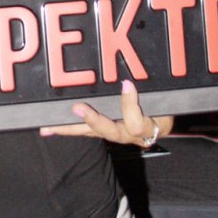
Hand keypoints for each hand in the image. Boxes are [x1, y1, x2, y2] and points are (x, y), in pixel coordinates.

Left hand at [40, 80, 171, 149]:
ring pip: (92, 133)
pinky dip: (70, 128)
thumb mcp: (167, 103)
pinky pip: (88, 131)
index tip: (127, 84)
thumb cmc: (165, 110)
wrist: (163, 127)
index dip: (129, 104)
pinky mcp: (105, 132)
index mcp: (145, 127)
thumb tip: (129, 81)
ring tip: (50, 126)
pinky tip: (52, 127)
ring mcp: (116, 134)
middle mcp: (128, 135)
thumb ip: (152, 93)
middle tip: (78, 108)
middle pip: (108, 131)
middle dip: (93, 120)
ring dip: (71, 129)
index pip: (135, 121)